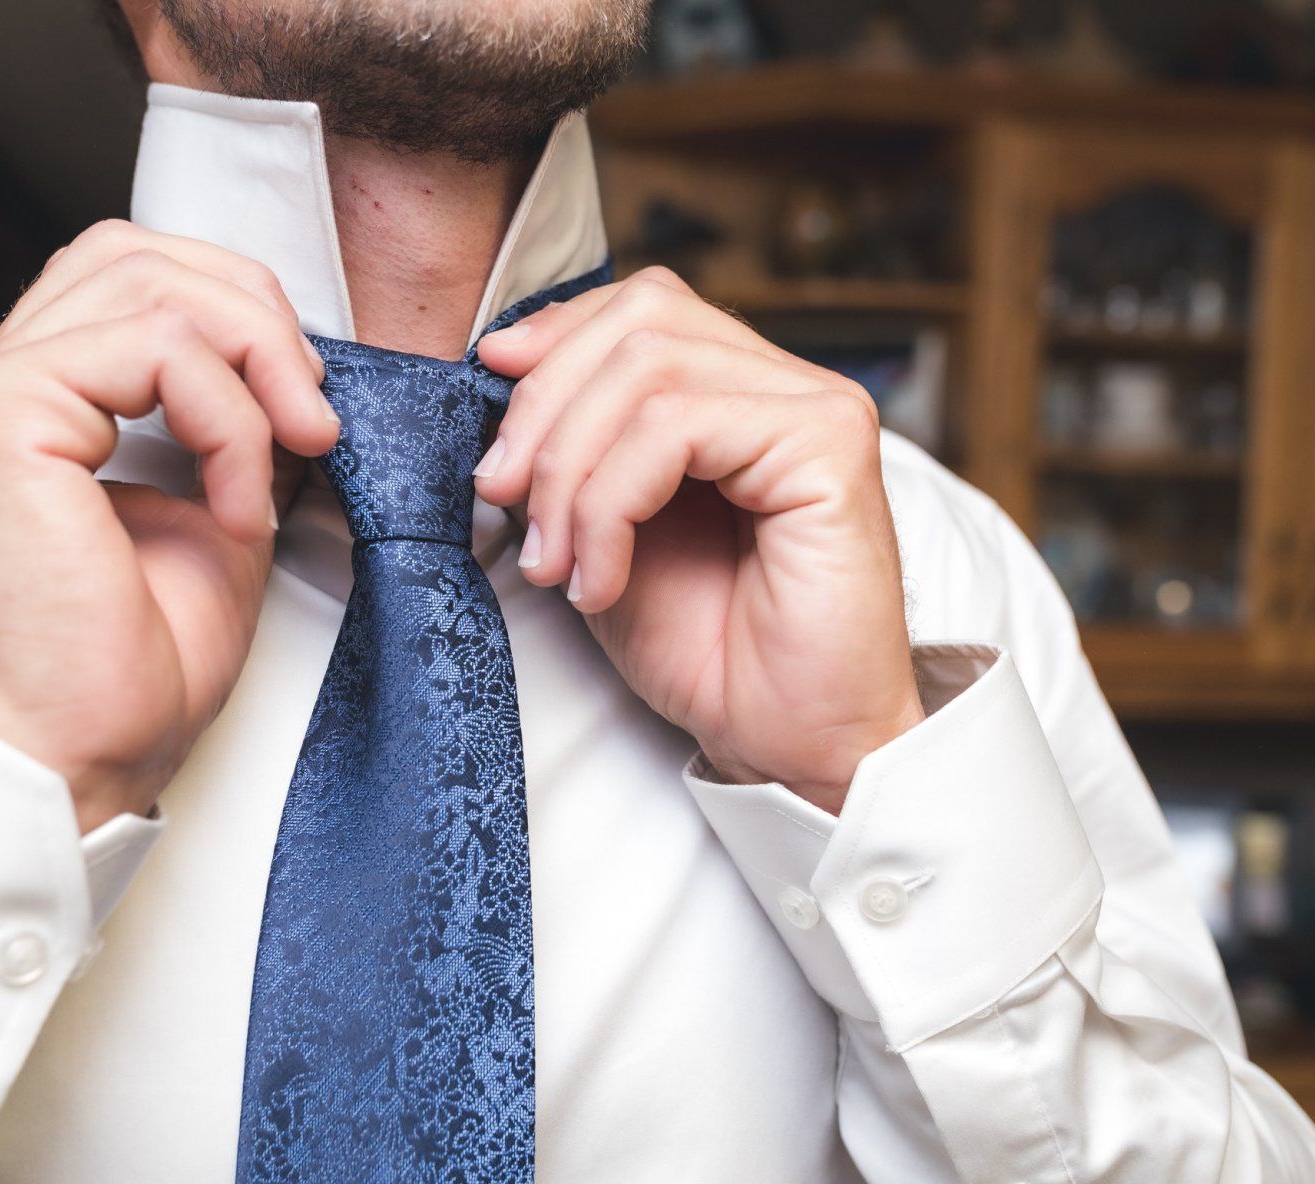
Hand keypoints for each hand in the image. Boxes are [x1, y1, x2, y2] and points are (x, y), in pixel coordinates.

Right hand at [0, 220, 339, 830]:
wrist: (81, 758)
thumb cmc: (134, 668)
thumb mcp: (214, 517)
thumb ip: (234, 430)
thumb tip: (294, 375)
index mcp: (34, 404)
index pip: (131, 276)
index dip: (237, 310)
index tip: (308, 405)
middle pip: (135, 253)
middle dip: (253, 313)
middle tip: (316, 411)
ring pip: (150, 285)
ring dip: (255, 362)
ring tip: (296, 449)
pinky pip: (156, 354)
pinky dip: (228, 420)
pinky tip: (237, 506)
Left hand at [475, 267, 924, 812]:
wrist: (790, 745)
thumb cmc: (710, 651)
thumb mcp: (605, 530)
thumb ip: (573, 450)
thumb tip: (501, 364)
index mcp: (741, 393)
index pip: (641, 309)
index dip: (554, 338)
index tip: (486, 396)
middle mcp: (788, 385)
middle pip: (639, 321)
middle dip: (543, 407)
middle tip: (499, 498)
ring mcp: (816, 407)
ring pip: (649, 370)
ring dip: (569, 469)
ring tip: (552, 562)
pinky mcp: (828, 444)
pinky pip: (677, 429)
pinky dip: (610, 505)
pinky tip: (600, 580)